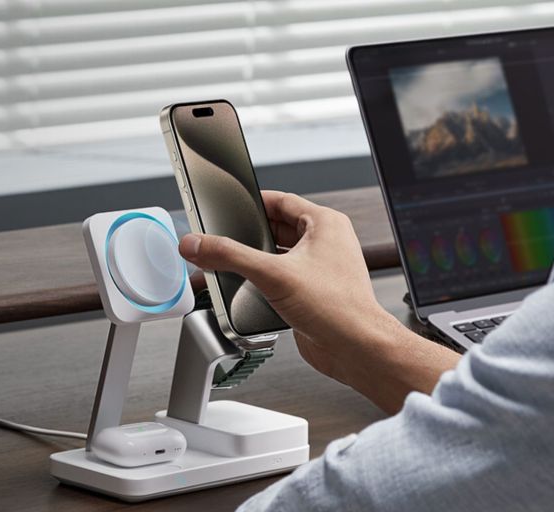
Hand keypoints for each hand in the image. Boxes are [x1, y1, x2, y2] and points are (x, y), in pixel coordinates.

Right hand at [179, 191, 459, 410]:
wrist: (354, 348)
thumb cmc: (338, 308)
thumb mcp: (273, 274)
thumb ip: (230, 256)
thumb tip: (199, 244)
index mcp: (325, 223)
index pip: (281, 200)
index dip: (253, 201)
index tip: (230, 205)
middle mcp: (326, 242)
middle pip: (277, 227)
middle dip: (251, 234)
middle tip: (225, 237)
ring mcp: (320, 268)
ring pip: (279, 254)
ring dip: (257, 259)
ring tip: (235, 264)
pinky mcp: (313, 292)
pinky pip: (283, 277)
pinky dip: (265, 280)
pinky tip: (251, 289)